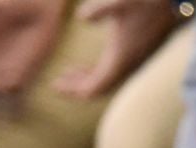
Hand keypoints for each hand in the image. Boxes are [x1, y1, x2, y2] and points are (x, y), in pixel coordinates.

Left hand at [53, 0, 181, 99]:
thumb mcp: (120, 2)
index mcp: (120, 60)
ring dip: (88, 78)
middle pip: (98, 88)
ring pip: (108, 79)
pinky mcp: (140, 51)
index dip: (72, 91)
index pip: (92, 89)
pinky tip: (92, 58)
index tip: (55, 86)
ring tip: (70, 71)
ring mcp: (136, 59)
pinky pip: (116, 70)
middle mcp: (128, 65)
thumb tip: (82, 17)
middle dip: (77, 87)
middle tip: (58, 82)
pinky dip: (100, 69)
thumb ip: (99, 10)